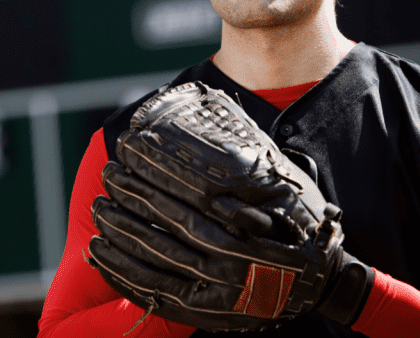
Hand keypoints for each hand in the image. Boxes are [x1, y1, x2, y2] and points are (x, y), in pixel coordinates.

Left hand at [87, 82, 373, 331]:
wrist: (319, 278)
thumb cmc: (295, 219)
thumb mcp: (278, 177)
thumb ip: (241, 149)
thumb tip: (201, 108)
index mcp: (258, 213)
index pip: (194, 182)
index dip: (157, 164)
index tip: (128, 149)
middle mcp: (240, 250)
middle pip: (173, 217)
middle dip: (134, 193)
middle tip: (109, 175)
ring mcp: (224, 285)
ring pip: (159, 253)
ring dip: (121, 229)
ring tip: (100, 207)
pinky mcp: (209, 312)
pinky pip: (156, 291)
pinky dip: (122, 270)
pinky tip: (99, 251)